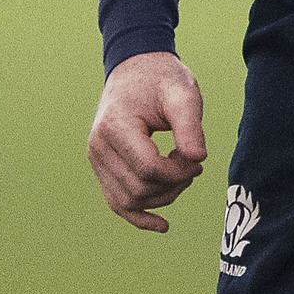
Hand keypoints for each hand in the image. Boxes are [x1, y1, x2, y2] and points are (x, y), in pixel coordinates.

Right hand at [90, 52, 207, 231]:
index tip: (196, 160)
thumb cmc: (161, 78)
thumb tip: (197, 159)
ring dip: (161, 198)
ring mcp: (96, 158)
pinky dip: (138, 216)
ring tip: (181, 177)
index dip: (178, 173)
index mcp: (116, 126)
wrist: (136, 68)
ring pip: (129, 201)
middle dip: (173, 185)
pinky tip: (162, 226)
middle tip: (192, 166)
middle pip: (139, 189)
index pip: (148, 169)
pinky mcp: (101, 166)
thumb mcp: (183, 93)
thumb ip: (190, 125)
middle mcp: (99, 146)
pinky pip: (116, 201)